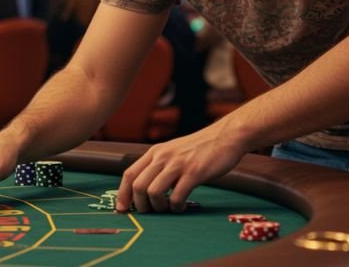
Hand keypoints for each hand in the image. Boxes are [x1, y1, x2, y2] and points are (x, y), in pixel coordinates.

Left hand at [116, 122, 246, 212]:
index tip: (122, 210)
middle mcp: (163, 157)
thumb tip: (144, 190)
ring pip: (153, 192)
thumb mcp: (173, 152)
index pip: (129, 174)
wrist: (225, 136)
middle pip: (138, 186)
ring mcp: (178, 164)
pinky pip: (177, 197)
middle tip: (151, 211)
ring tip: (167, 208)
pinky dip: (176, 207)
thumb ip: (159, 166)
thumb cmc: (200, 149)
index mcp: (155, 152)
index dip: (122, 194)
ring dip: (158, 207)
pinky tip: (182, 207)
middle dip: (140, 205)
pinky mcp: (194, 172)